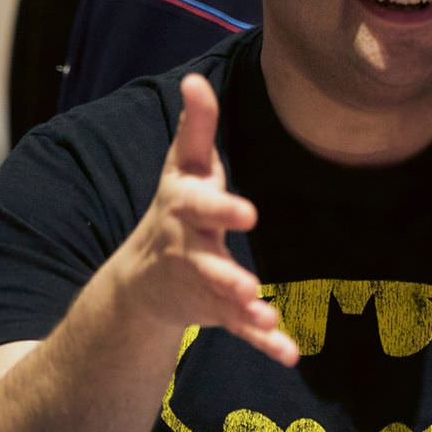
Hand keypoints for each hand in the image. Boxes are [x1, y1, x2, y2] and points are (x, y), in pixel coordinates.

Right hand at [123, 74, 297, 365]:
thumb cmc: (176, 208)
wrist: (141, 280)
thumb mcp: (183, 167)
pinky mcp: (216, 311)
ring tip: (265, 315)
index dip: (220, 207)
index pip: (198, 204)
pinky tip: (290, 353)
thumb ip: (196, 126)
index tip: (249, 212)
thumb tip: (193, 78)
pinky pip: (241, 328)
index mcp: (183, 208)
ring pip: (222, 298)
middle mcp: (188, 248)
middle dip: (224, 272)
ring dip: (243, 307)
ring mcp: (201, 283)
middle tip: (248, 284)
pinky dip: (265, 341)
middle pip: (205, 260)